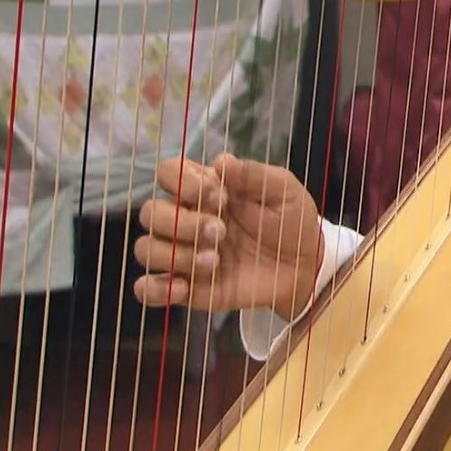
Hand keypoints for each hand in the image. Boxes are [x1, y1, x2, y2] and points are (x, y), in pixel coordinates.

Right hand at [133, 153, 323, 316]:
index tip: (221, 197)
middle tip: (222, 232)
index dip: (184, 182)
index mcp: (205, 189)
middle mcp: (186, 218)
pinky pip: (147, 289)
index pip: (168, 172)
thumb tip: (222, 161)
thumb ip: (255, 175)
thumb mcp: (284, 191)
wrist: (304, 267)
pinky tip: (183, 288)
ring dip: (176, 254)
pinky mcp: (185, 287)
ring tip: (214, 261)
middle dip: (183, 223)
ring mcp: (183, 253)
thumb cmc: (291, 221)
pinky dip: (156, 289)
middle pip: (151, 212)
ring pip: (146, 248)